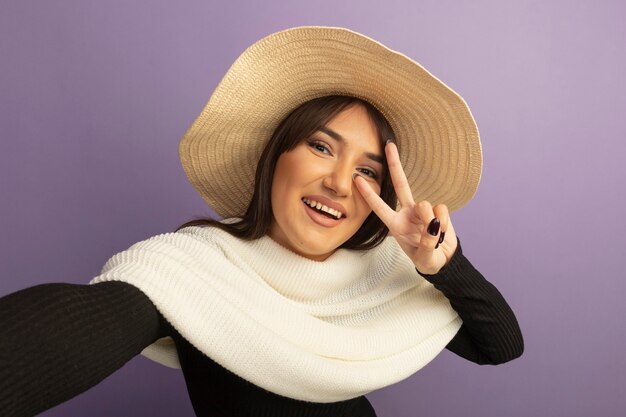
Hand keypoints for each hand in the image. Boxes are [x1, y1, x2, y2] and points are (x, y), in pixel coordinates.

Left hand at [353, 141, 457, 274]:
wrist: (444, 261)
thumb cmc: (427, 260)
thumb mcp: (424, 258)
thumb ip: (427, 242)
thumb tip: (434, 223)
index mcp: (395, 225)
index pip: (379, 207)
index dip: (368, 194)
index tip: (356, 179)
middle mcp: (407, 213)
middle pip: (400, 184)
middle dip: (395, 164)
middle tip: (389, 145)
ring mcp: (423, 210)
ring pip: (426, 205)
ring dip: (432, 223)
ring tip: (434, 237)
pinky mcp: (439, 211)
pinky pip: (442, 210)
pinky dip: (445, 224)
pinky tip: (443, 232)